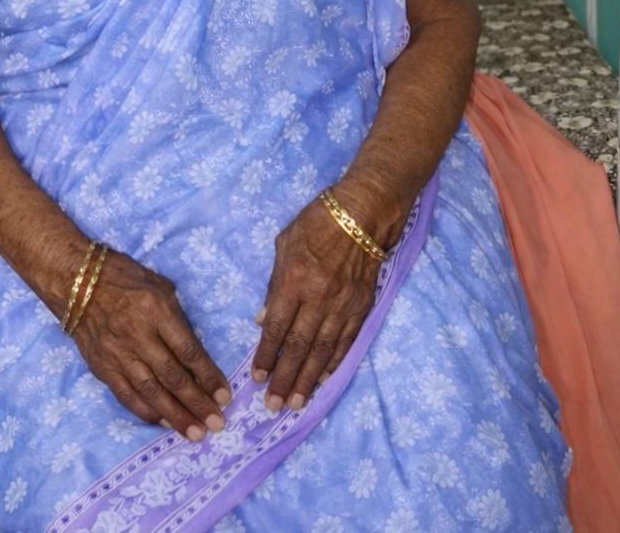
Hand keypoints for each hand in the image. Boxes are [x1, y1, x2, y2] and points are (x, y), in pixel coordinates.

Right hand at [70, 248, 231, 440]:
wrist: (76, 282)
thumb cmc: (124, 277)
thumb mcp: (159, 286)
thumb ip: (176, 318)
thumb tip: (193, 352)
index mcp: (156, 310)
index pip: (188, 350)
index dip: (208, 376)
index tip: (225, 394)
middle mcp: (138, 336)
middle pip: (172, 377)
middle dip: (197, 403)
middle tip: (217, 423)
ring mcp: (118, 355)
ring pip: (151, 392)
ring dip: (176, 416)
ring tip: (195, 433)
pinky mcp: (103, 368)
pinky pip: (127, 396)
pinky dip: (147, 412)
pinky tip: (164, 423)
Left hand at [252, 181, 407, 412]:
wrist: (364, 213)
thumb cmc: (317, 222)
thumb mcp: (285, 244)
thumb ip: (274, 284)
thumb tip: (263, 320)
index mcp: (295, 280)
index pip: (277, 326)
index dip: (266, 354)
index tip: (256, 378)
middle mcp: (318, 298)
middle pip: (299, 347)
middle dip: (284, 378)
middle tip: (273, 405)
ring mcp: (343, 305)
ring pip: (323, 351)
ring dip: (307, 380)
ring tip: (296, 402)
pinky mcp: (362, 307)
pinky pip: (346, 342)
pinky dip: (333, 363)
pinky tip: (322, 379)